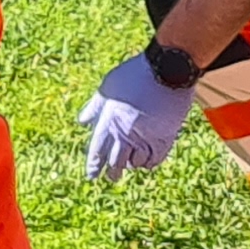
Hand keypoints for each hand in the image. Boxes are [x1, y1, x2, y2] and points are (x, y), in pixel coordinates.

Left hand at [76, 52, 193, 180]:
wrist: (166, 70)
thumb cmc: (134, 74)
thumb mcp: (108, 87)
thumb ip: (95, 106)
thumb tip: (82, 121)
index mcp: (109, 120)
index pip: (98, 149)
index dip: (94, 164)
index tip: (91, 176)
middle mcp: (126, 132)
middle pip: (116, 160)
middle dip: (112, 171)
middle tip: (111, 178)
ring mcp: (146, 136)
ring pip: (135, 162)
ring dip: (131, 165)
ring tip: (129, 165)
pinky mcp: (164, 136)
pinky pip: (155, 158)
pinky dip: (149, 162)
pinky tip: (146, 161)